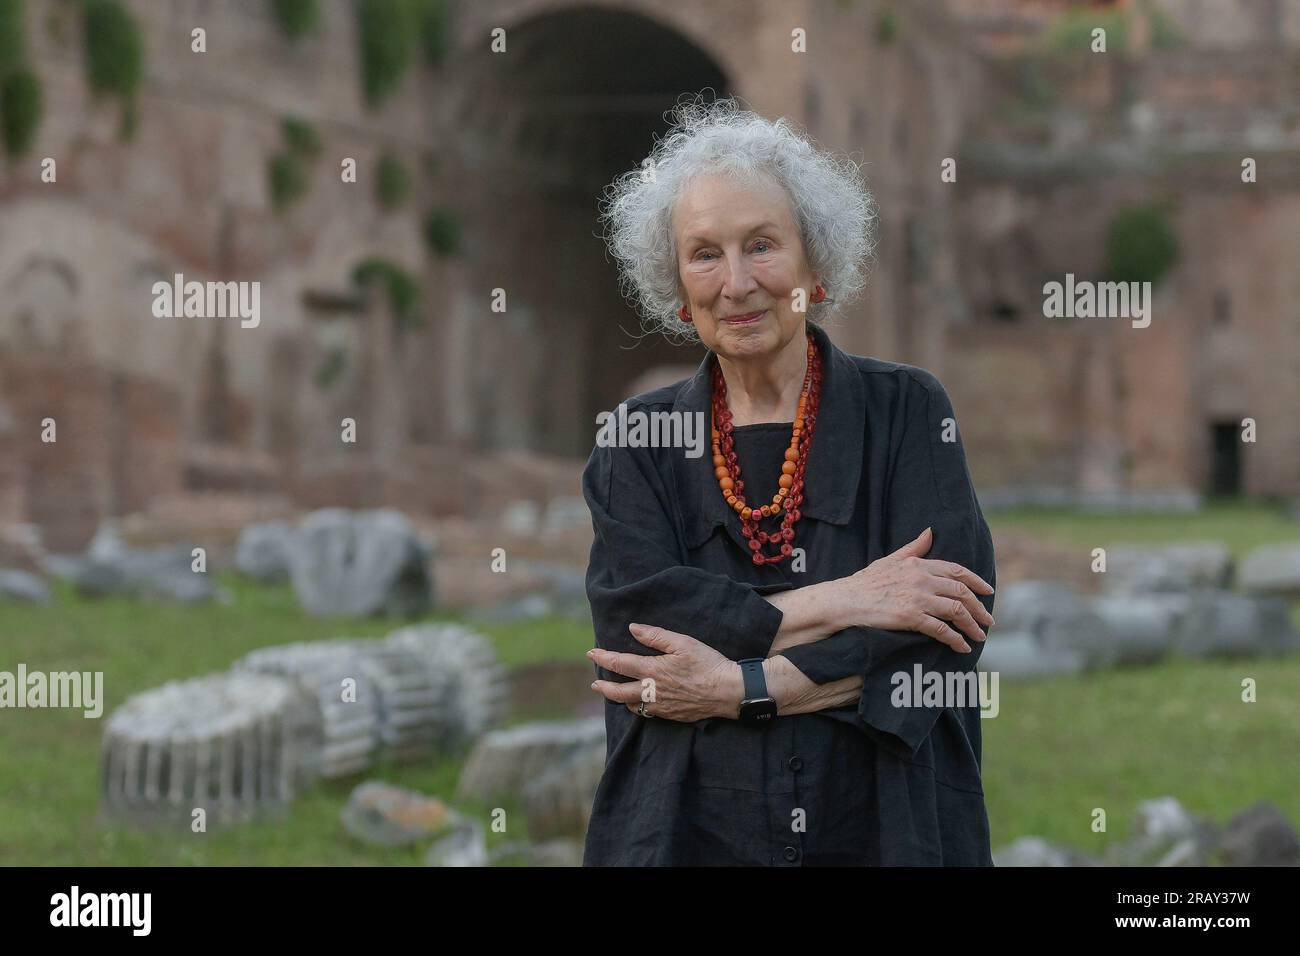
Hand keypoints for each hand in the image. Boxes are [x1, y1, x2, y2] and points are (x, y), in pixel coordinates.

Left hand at [587, 623, 742, 720]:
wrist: (728, 691)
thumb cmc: (708, 663)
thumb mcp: (683, 643)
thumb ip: (655, 636)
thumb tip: (633, 628)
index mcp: (653, 670)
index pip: (620, 664)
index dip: (603, 658)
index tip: (592, 653)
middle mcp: (652, 691)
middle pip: (618, 692)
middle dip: (603, 687)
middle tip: (595, 684)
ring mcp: (661, 706)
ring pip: (631, 705)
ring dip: (619, 698)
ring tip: (614, 693)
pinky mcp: (671, 715)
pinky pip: (647, 713)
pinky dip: (637, 707)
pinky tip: (638, 703)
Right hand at [839, 527, 994, 652]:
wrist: (846, 600)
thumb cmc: (865, 582)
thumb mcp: (891, 560)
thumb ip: (914, 548)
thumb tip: (930, 532)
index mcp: (919, 565)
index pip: (957, 571)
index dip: (976, 582)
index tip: (988, 592)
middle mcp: (922, 579)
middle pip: (962, 592)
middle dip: (980, 608)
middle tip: (989, 622)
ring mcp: (917, 598)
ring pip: (956, 611)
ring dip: (972, 626)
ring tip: (979, 636)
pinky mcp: (910, 617)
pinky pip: (941, 629)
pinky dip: (955, 639)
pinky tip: (962, 647)